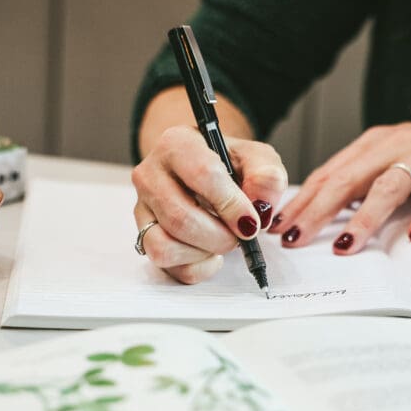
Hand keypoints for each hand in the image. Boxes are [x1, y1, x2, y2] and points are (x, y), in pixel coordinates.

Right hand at [132, 126, 286, 282]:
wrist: (209, 174)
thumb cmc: (231, 166)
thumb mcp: (257, 159)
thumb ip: (267, 176)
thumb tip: (261, 207)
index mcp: (176, 144)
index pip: (203, 174)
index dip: (231, 204)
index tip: (252, 222)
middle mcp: (150, 174)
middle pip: (180, 217)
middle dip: (220, 237)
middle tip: (241, 235)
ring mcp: (142, 208)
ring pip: (164, 246)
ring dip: (204, 252)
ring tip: (222, 240)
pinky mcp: (143, 235)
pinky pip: (165, 264)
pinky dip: (196, 266)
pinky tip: (209, 252)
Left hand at [269, 110, 410, 251]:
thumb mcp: (391, 162)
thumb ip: (359, 182)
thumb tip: (315, 215)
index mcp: (372, 146)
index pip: (326, 175)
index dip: (300, 202)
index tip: (276, 227)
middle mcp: (394, 146)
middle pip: (346, 180)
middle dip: (316, 212)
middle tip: (294, 240)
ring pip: (388, 187)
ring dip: (364, 218)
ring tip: (345, 245)